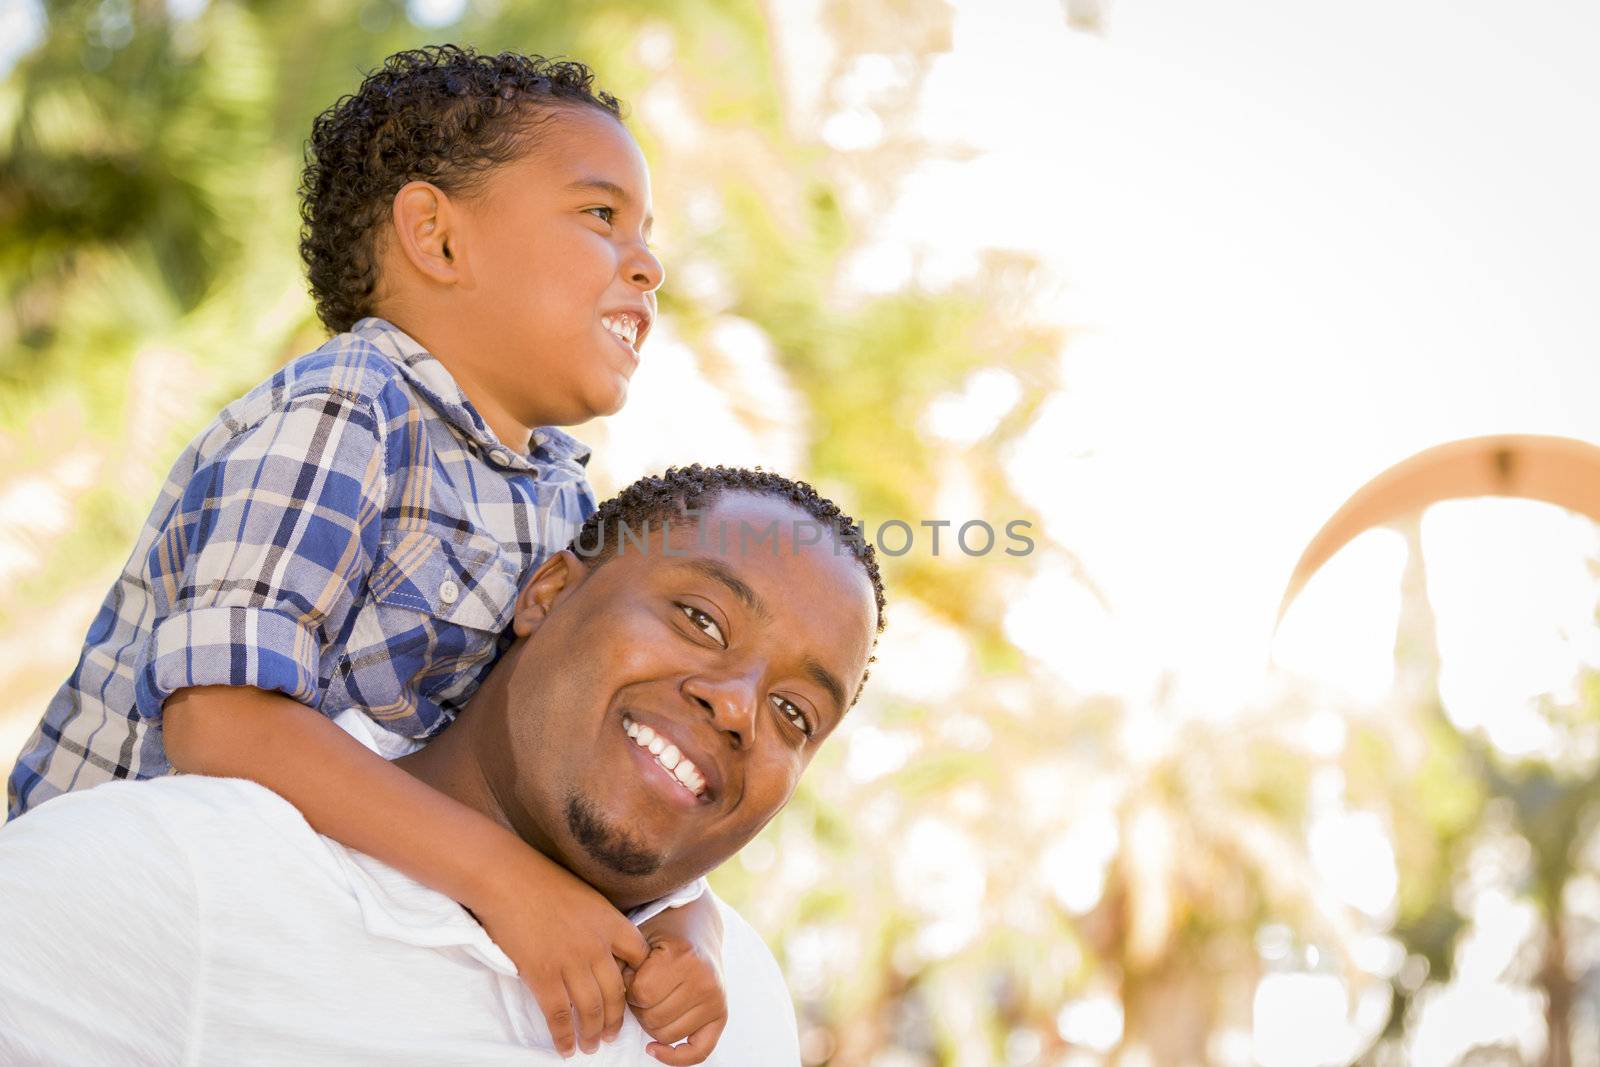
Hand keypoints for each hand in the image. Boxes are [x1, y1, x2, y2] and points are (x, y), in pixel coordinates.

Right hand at [473, 847, 649, 1057]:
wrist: (508, 879)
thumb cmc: (543, 882)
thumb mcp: (588, 897)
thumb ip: (602, 923)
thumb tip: (606, 949)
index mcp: (611, 922)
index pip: (640, 957)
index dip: (639, 978)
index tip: (632, 994)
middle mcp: (597, 945)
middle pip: (618, 993)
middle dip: (616, 1020)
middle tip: (612, 1036)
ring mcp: (571, 962)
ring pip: (591, 1010)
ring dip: (593, 1033)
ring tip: (591, 1046)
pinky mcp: (543, 975)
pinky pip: (558, 1015)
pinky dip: (563, 1036)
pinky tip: (565, 1048)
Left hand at [624, 932, 728, 1064]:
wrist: (697, 926)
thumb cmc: (664, 933)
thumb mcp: (641, 937)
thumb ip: (623, 965)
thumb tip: (611, 999)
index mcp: (683, 956)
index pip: (641, 993)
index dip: (629, 987)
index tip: (633, 973)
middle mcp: (704, 980)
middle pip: (653, 1018)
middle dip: (640, 1006)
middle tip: (644, 987)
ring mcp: (715, 999)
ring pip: (667, 1035)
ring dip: (652, 1023)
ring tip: (655, 1000)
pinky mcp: (721, 1014)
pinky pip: (697, 1052)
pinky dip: (675, 1057)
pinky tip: (654, 1049)